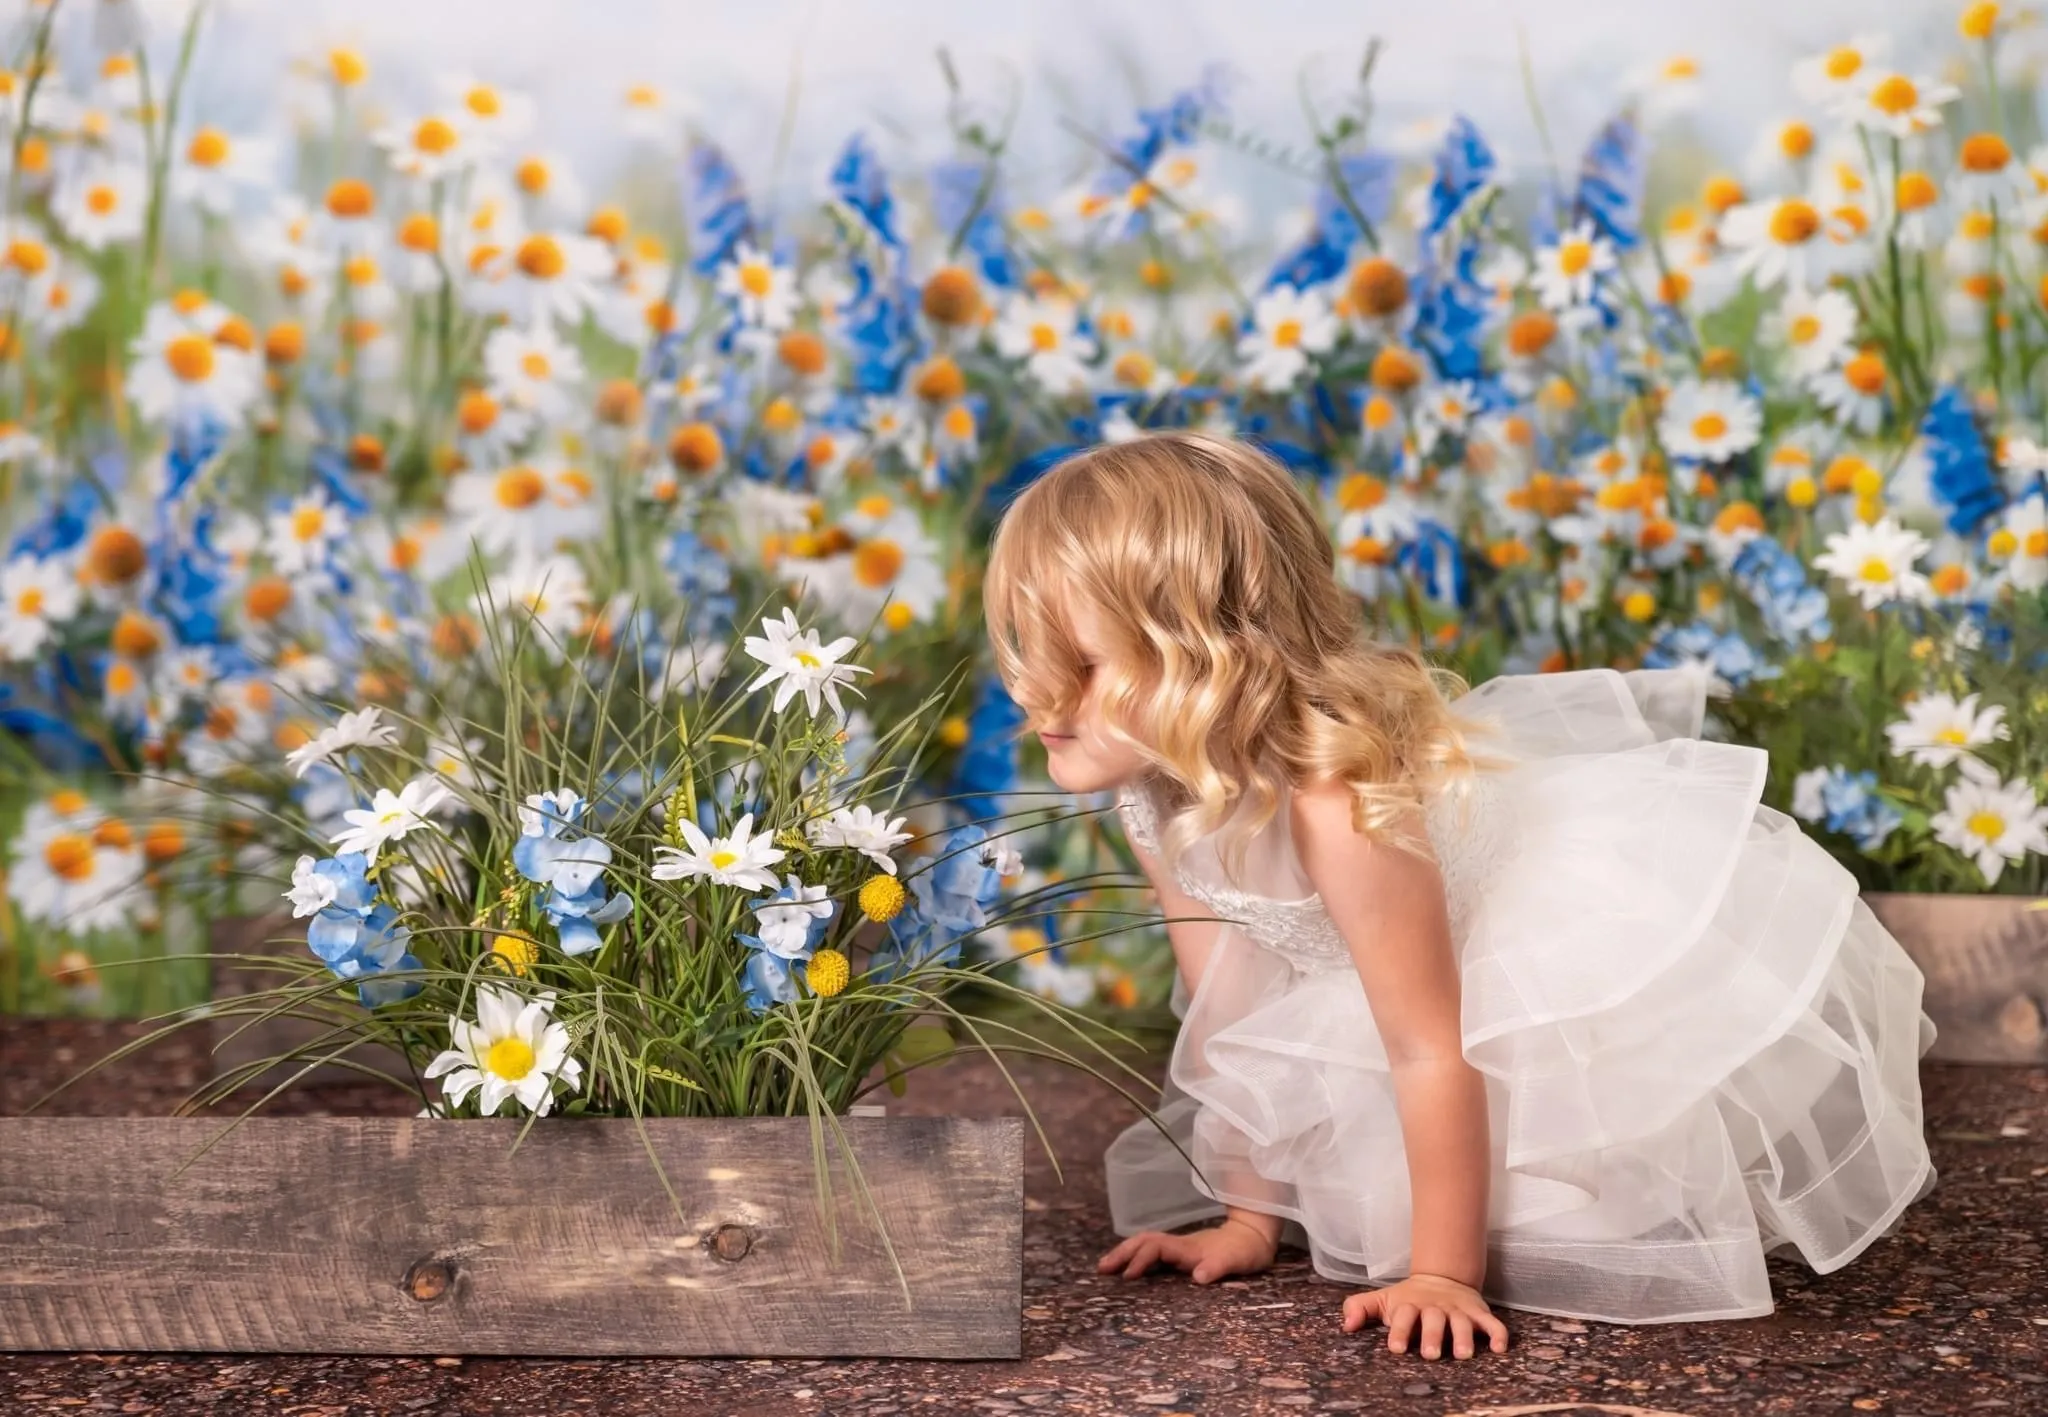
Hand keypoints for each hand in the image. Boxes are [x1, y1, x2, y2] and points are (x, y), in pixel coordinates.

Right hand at [1097, 1215, 1279, 1283]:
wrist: (1255, 1235)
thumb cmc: (1248, 1251)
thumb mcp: (1239, 1261)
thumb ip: (1219, 1266)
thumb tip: (1198, 1276)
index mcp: (1189, 1248)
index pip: (1157, 1247)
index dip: (1140, 1259)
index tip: (1127, 1276)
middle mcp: (1180, 1246)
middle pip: (1144, 1242)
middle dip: (1122, 1253)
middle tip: (1100, 1269)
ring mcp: (1180, 1248)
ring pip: (1146, 1245)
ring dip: (1125, 1254)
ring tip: (1105, 1268)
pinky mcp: (1182, 1254)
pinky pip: (1153, 1252)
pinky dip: (1136, 1258)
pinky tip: (1129, 1269)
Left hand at [1341, 1272, 1509, 1358]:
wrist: (1442, 1278)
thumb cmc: (1408, 1299)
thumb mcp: (1383, 1300)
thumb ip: (1360, 1308)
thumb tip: (1346, 1325)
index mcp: (1411, 1305)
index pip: (1404, 1316)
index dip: (1401, 1331)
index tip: (1397, 1348)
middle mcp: (1435, 1307)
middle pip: (1435, 1320)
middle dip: (1433, 1336)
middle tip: (1431, 1354)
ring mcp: (1458, 1309)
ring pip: (1463, 1322)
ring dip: (1464, 1336)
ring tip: (1463, 1354)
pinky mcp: (1478, 1313)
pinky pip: (1492, 1323)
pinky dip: (1498, 1333)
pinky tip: (1499, 1348)